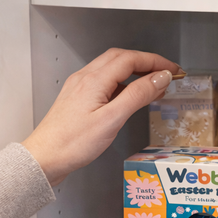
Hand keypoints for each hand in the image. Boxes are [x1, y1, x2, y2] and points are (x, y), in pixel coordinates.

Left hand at [22, 48, 181, 186]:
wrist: (44, 158)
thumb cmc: (72, 144)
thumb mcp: (111, 120)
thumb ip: (137, 96)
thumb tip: (159, 78)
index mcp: (94, 79)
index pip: (131, 59)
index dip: (155, 61)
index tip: (173, 70)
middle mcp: (85, 78)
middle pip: (121, 58)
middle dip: (146, 62)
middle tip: (165, 74)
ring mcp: (79, 87)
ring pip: (111, 69)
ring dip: (134, 72)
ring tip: (152, 86)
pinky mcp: (76, 99)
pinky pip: (103, 82)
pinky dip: (121, 84)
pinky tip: (128, 97)